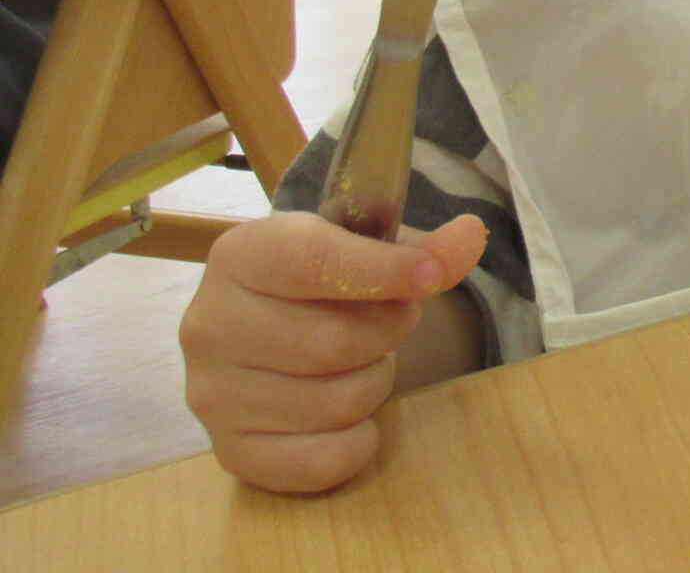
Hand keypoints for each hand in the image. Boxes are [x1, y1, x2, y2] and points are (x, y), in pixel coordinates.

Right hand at [180, 210, 486, 492]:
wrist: (273, 320)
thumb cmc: (325, 279)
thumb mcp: (368, 247)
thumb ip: (422, 247)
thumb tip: (471, 237)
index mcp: (239, 254)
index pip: (314, 262)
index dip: (384, 272)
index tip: (430, 277)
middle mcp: (208, 323)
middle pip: (332, 342)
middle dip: (388, 331)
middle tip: (393, 320)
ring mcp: (212, 393)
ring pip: (334, 403)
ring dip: (375, 382)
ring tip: (364, 360)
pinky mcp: (229, 450)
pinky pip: (320, 461)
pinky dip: (358, 441)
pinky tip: (353, 413)